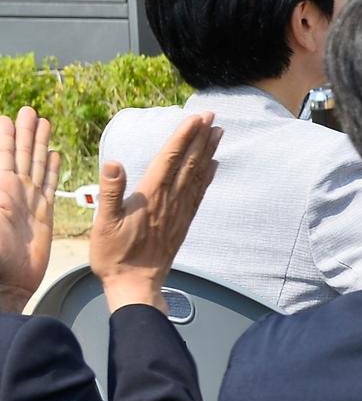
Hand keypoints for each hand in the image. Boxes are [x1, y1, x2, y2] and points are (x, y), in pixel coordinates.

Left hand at [0, 108, 61, 313]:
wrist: (6, 285)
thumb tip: (1, 176)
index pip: (1, 156)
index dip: (4, 136)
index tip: (7, 116)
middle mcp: (12, 193)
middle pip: (19, 155)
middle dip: (23, 132)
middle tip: (28, 111)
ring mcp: (28, 203)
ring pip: (35, 165)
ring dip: (38, 144)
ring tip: (43, 123)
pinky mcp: (43, 214)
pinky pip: (50, 185)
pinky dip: (53, 169)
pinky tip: (55, 156)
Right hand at [90, 113, 220, 312]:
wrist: (136, 284)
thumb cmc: (115, 255)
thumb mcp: (104, 224)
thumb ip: (110, 193)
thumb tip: (113, 163)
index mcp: (151, 195)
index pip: (170, 158)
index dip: (183, 136)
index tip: (195, 117)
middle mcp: (170, 199)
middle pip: (189, 162)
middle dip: (200, 137)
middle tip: (212, 115)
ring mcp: (180, 210)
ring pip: (197, 174)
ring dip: (208, 151)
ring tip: (218, 132)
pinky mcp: (184, 221)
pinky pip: (199, 193)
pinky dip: (208, 176)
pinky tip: (214, 165)